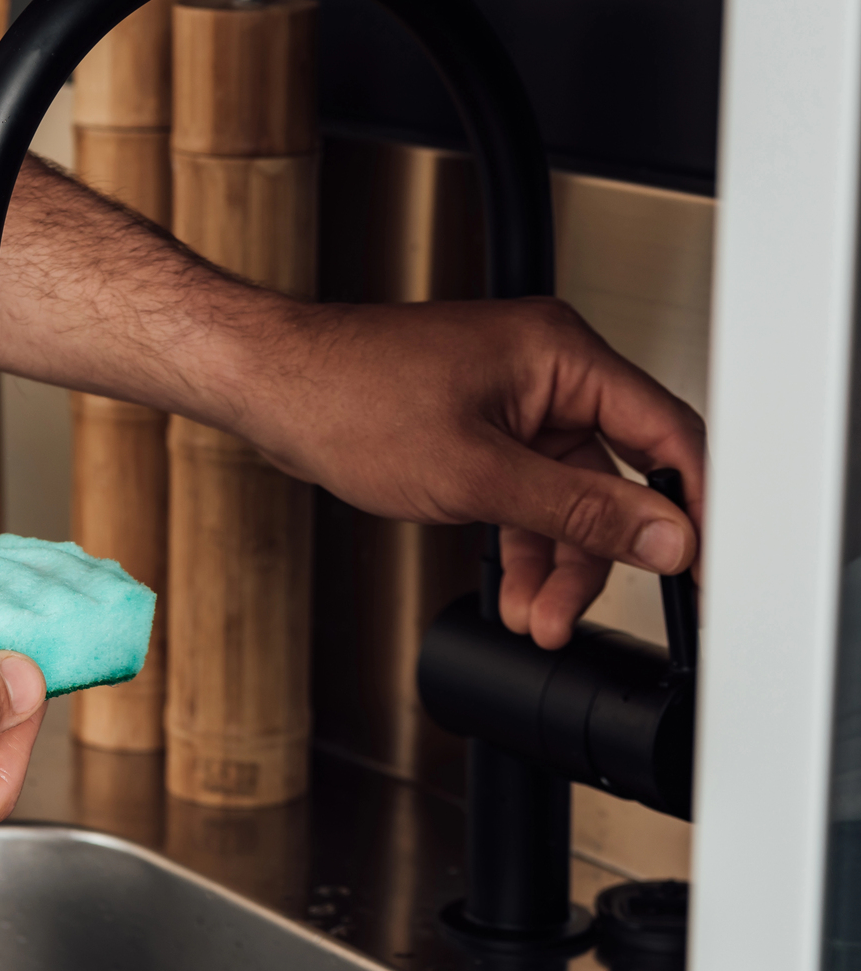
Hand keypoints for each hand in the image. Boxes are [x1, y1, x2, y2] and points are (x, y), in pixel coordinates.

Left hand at [234, 297, 704, 648]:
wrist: (267, 388)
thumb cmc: (344, 398)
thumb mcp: (474, 474)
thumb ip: (578, 511)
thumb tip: (664, 534)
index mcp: (561, 354)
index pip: (667, 433)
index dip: (695, 507)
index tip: (702, 569)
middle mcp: (546, 369)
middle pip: (616, 475)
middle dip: (599, 553)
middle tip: (580, 613)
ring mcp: (512, 399)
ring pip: (568, 495)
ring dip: (556, 560)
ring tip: (534, 616)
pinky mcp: (480, 427)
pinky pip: (526, 492)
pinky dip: (522, 540)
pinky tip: (515, 590)